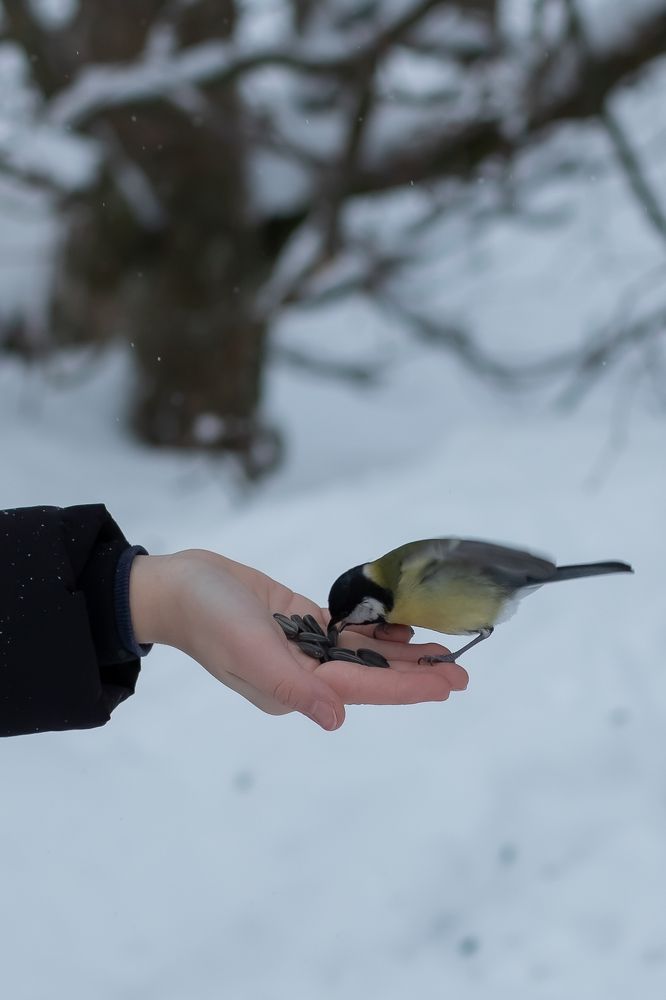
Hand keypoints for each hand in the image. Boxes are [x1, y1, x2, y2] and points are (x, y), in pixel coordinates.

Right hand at [129, 549, 467, 730]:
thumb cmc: (209, 619)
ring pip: (363, 653)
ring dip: (402, 653)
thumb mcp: (250, 652)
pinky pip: (344, 630)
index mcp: (294, 688)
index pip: (365, 688)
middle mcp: (303, 672)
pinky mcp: (296, 620)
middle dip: (417, 674)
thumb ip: (295, 687)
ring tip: (442, 650)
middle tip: (463, 671)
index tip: (449, 684)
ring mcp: (301, 646)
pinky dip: (373, 631)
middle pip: (372, 674)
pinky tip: (400, 629)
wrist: (175, 586)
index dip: (410, 686)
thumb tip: (337, 720)